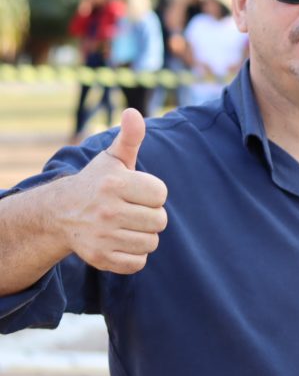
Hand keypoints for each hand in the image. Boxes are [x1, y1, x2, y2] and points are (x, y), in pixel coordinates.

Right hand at [56, 109, 167, 273]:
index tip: (136, 191)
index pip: (161, 195)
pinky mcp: (100, 258)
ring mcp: (101, 236)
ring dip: (143, 235)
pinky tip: (120, 241)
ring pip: (151, 243)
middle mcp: (106, 211)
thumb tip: (133, 112)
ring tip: (126, 225)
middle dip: (150, 215)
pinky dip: (134, 255)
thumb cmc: (97, 182)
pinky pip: (138, 263)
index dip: (152, 193)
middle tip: (131, 209)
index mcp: (114, 184)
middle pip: (160, 221)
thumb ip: (130, 137)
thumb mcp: (113, 158)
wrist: (61, 213)